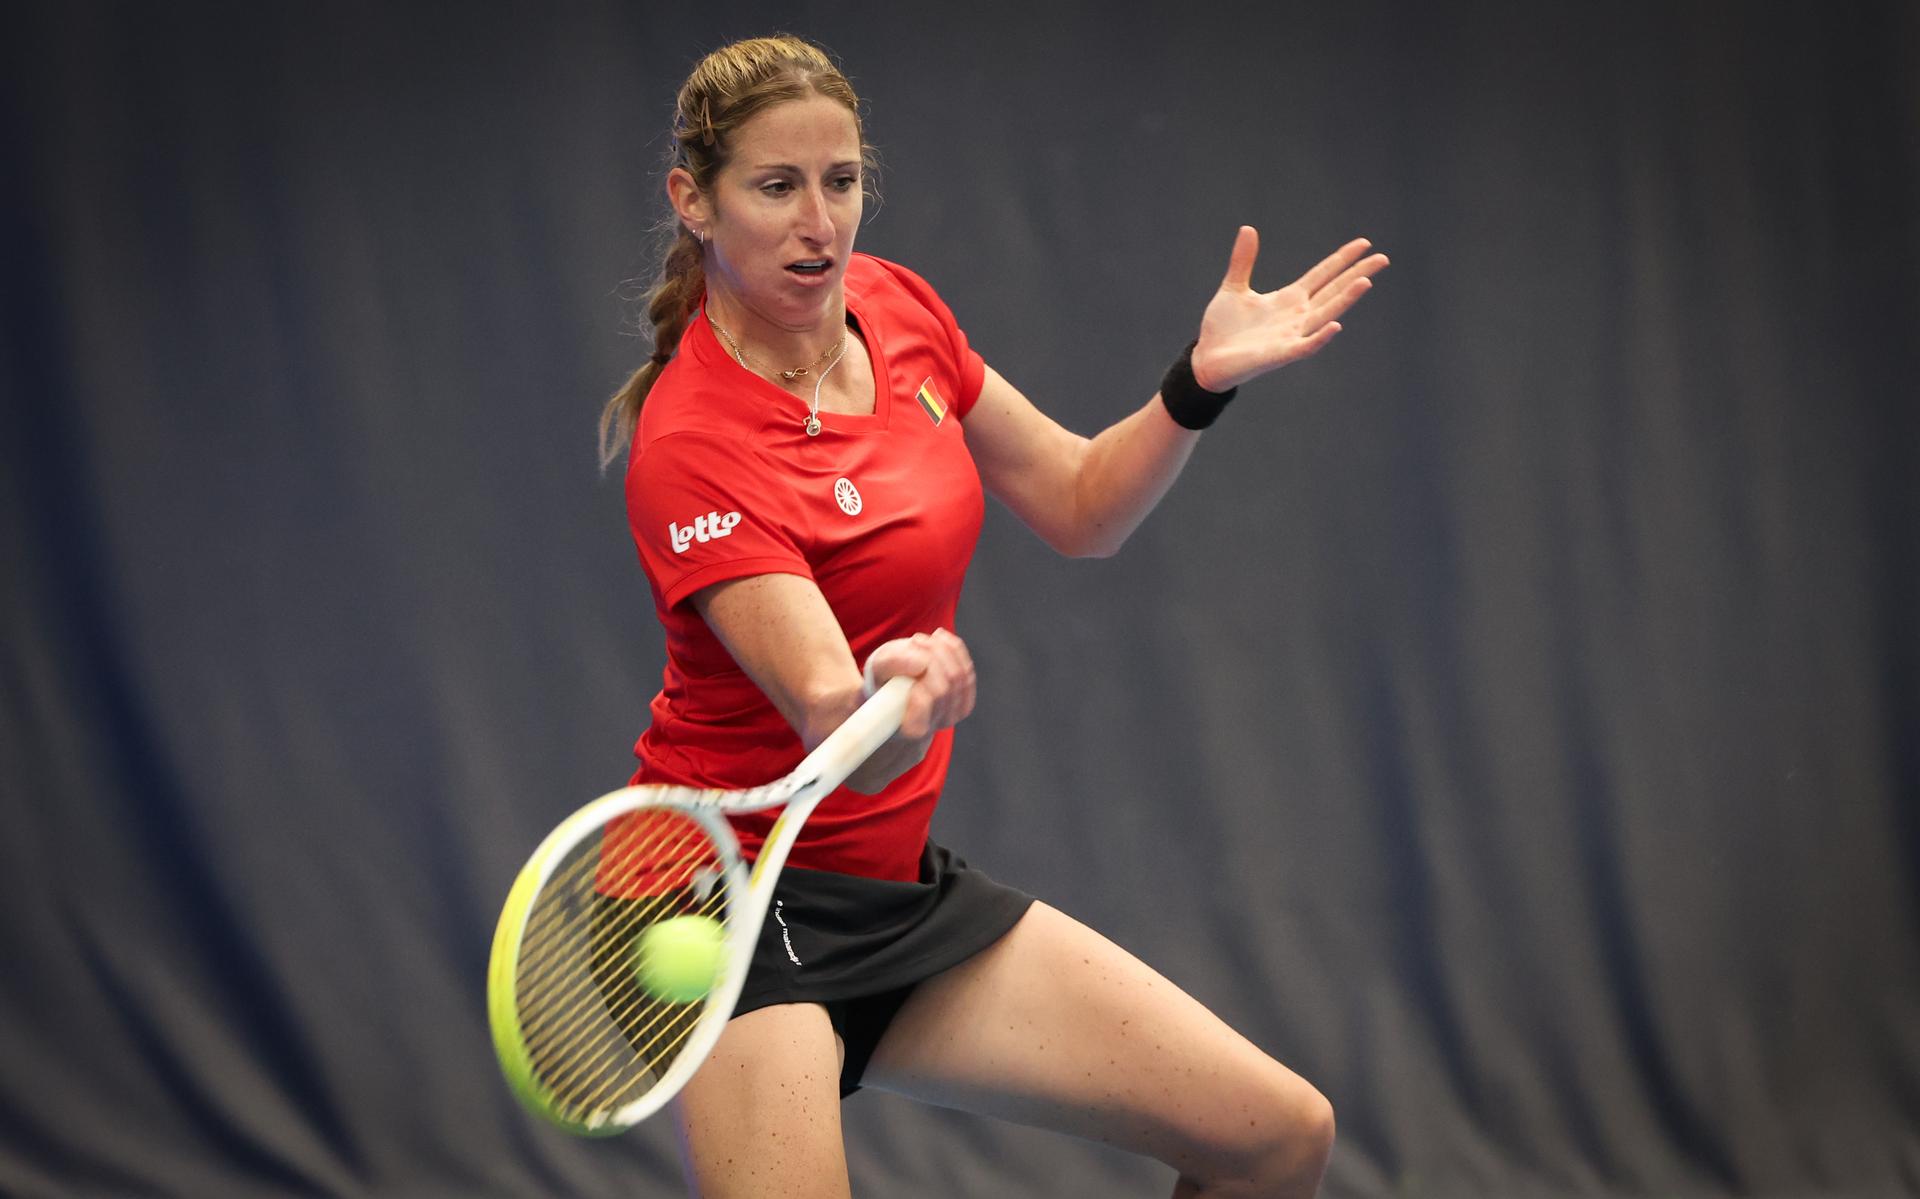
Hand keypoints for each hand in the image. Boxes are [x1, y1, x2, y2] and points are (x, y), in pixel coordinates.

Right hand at [863, 629, 975, 740]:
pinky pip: (967, 671)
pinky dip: (954, 650)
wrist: (894, 693)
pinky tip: (939, 639)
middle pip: (943, 686)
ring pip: (958, 676)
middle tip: (914, 640)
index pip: (923, 701)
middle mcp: (934, 726)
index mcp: (910, 728)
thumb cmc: (883, 683)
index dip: (917, 673)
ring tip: (922, 641)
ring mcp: (952, 717)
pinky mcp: (963, 704)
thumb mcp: (876, 670)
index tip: (907, 654)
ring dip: (942, 649)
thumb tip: (921, 662)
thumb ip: (891, 664)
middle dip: (930, 655)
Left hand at [1190, 227, 1387, 391]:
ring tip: (1365, 282)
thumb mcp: (1234, 287)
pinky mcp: (1281, 354)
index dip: (1342, 259)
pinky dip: (1321, 336)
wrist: (1207, 359)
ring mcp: (1291, 335)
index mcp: (1288, 299)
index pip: (1322, 275)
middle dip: (1357, 275)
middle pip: (1333, 291)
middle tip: (1382, 258)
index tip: (1364, 244)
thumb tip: (1248, 228)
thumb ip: (1243, 261)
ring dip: (1345, 299)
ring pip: (1325, 314)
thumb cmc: (1222, 328)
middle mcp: (1297, 316)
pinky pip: (1306, 346)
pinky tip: (1335, 324)